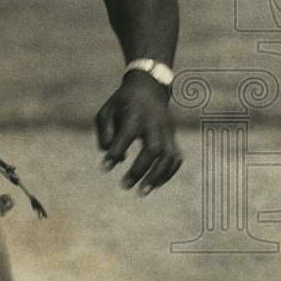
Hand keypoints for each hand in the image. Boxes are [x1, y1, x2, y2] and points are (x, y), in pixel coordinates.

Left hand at [95, 70, 182, 194]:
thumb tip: (114, 158)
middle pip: (153, 149)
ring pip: (169, 156)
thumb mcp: (107, 111)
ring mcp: (167, 130)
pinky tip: (155, 184)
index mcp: (135, 114)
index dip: (115, 153)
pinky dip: (168, 173)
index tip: (104, 168)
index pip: (126, 136)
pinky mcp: (173, 136)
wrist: (149, 88)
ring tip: (143, 192)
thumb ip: (105, 132)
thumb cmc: (122, 103)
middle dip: (140, 170)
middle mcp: (154, 123)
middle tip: (124, 186)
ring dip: (157, 177)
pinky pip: (176, 158)